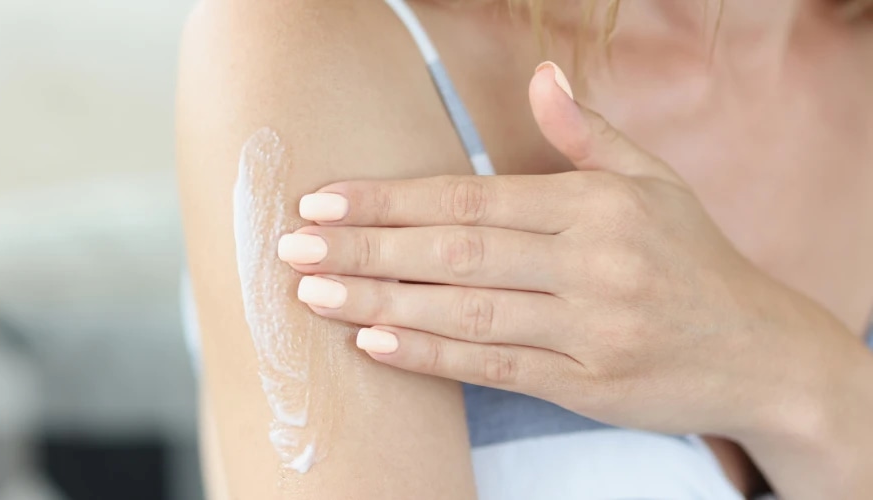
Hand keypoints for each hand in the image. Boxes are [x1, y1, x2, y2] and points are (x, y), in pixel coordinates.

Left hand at [276, 63, 856, 437]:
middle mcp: (592, 262)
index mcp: (596, 204)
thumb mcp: (655, 183)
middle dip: (366, 248)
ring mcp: (589, 327)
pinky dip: (430, 356)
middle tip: (293, 246)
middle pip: (455, 253)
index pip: (470, 199)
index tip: (325, 201)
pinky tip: (374, 343)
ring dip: (380, 301)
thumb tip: (544, 77)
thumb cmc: (694, 260)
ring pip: (465, 311)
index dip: (391, 201)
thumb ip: (589, 133)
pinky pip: (494, 368)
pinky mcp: (587, 384)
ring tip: (313, 291)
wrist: (764, 350)